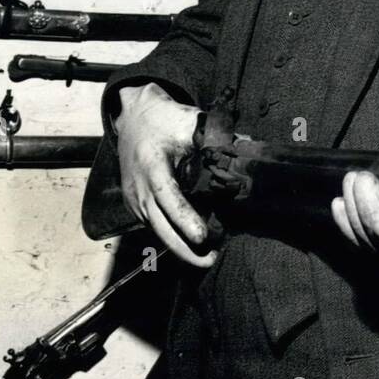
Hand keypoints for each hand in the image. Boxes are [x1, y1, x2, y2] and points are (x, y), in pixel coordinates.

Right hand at [115, 82, 216, 267]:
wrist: (131, 118)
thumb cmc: (163, 120)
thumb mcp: (188, 123)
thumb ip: (215, 140)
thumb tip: (248, 149)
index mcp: (151, 165)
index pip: (168, 198)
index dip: (185, 219)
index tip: (202, 237)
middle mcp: (138, 187)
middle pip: (160, 227)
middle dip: (184, 249)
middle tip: (211, 260)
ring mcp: (134, 199)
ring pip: (157, 231)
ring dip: (180, 246)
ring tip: (208, 256)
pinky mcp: (134, 206)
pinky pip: (154, 225)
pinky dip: (172, 235)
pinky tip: (192, 242)